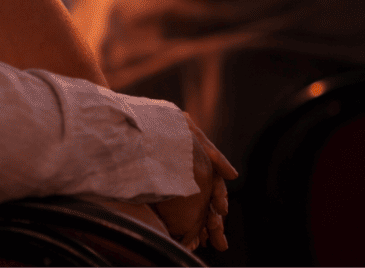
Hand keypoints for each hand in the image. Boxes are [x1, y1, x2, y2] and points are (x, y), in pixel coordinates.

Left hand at [152, 114, 237, 250]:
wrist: (131, 122)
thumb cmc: (161, 123)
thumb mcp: (188, 131)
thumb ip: (211, 152)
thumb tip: (234, 175)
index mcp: (197, 161)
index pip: (213, 186)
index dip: (218, 198)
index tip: (220, 211)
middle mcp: (189, 173)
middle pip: (206, 201)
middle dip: (213, 222)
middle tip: (218, 240)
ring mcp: (176, 181)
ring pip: (193, 210)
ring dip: (201, 227)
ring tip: (204, 242)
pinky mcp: (160, 188)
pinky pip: (174, 211)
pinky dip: (184, 225)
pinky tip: (189, 238)